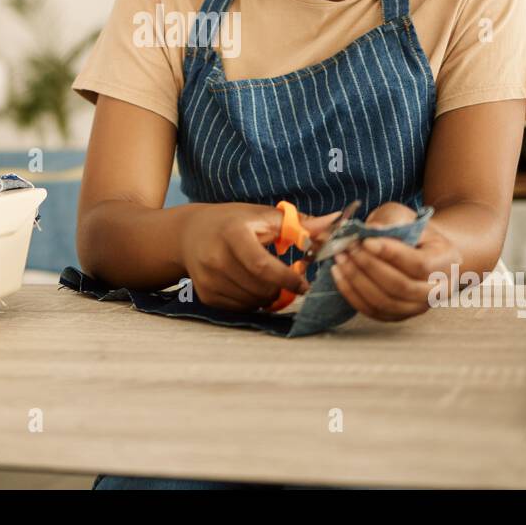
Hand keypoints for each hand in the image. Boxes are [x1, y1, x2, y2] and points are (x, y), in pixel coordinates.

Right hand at [181, 204, 342, 310]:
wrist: (189, 233)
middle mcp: (215, 257)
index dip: (286, 279)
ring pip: (252, 301)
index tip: (304, 284)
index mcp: (232, 233)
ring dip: (269, 295)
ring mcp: (208, 279)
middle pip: (259, 287)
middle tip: (289, 280)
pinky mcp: (205, 295)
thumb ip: (301, 224)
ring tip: (268, 279)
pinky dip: (253, 301)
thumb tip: (336, 222)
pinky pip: (240, 308)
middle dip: (281, 288)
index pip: (261, 265)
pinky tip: (251, 284)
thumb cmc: (234, 221)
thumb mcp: (264, 216)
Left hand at [330, 201, 462, 321]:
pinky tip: (339, 275)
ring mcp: (417, 307)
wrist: (419, 250)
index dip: (391, 254)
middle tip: (348, 248)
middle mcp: (437, 291)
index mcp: (446, 262)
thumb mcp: (405, 216)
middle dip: (370, 267)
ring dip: (357, 281)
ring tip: (340, 259)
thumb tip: (370, 230)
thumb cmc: (412, 230)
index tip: (366, 241)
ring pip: (385, 302)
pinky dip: (352, 294)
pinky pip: (372, 311)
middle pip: (402, 287)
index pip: (419, 264)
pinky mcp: (397, 315)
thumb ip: (390, 221)